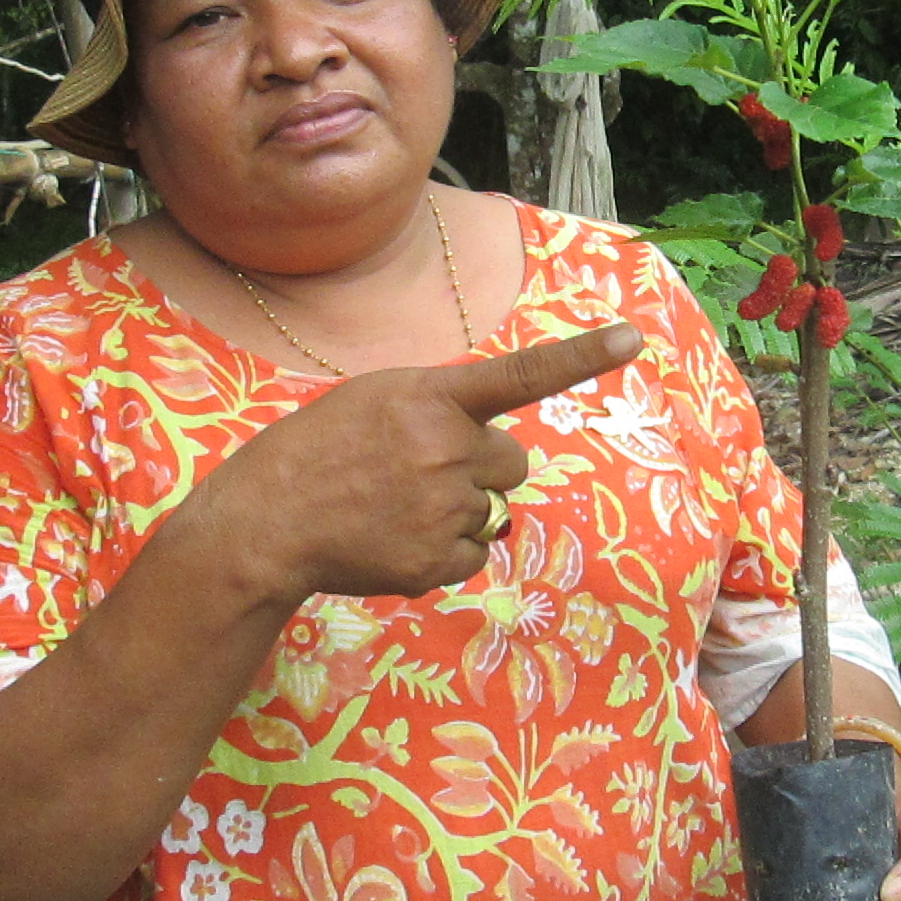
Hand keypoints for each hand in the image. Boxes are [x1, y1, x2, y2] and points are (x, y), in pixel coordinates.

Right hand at [177, 323, 642, 608]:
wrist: (267, 522)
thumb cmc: (316, 450)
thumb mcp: (375, 398)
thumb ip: (439, 407)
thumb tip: (493, 445)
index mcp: (431, 398)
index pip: (521, 373)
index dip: (581, 356)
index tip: (633, 338)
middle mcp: (448, 449)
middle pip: (514, 460)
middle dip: (483, 467)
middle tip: (424, 472)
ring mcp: (446, 509)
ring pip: (493, 509)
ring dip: (461, 509)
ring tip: (397, 508)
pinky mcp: (438, 562)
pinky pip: (476, 553)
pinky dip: (448, 551)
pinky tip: (399, 539)